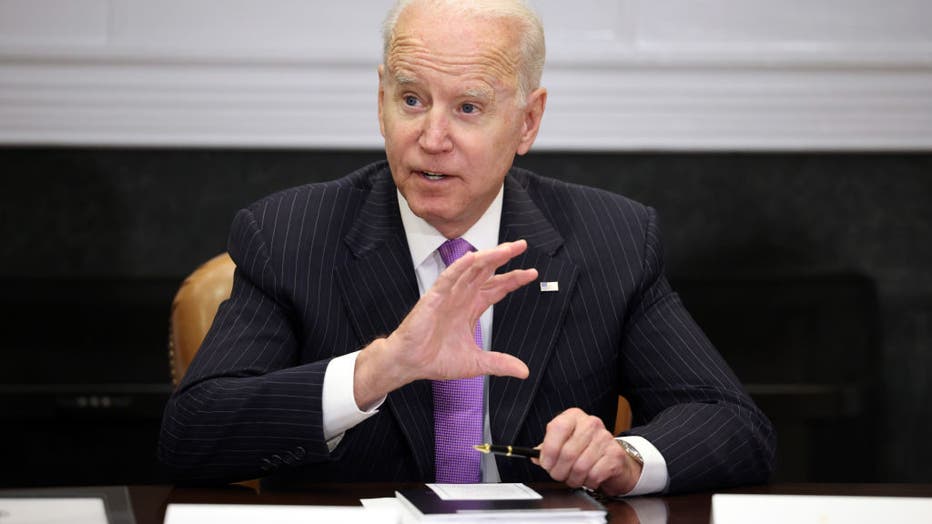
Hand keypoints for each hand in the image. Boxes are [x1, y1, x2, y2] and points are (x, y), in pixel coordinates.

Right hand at [354, 239, 537, 407]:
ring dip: (488, 257)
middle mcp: (462, 297)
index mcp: (471, 308)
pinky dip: (460, 266)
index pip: (496, 288)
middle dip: (504, 257)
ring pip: (471, 269)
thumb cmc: (436, 359)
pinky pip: (448, 278)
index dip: (514, 279)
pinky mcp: (434, 297)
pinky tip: (472, 257)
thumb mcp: (476, 363)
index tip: (532, 273)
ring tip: (506, 249)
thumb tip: (523, 371)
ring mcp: (448, 295)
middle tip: (521, 245)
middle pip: (486, 271)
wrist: (411, 363)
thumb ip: (499, 363)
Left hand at [535, 408, 642, 495]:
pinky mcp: (615, 455)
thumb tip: (534, 456)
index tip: (545, 463)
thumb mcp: (564, 443)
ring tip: (573, 477)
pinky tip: (588, 478)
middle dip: (559, 471)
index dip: (548, 450)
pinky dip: (588, 482)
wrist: (613, 459)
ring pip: (580, 467)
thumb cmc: (585, 450)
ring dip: (573, 478)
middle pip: (567, 453)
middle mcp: (590, 424)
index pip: (557, 428)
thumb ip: (548, 448)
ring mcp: (605, 438)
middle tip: (558, 475)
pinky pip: (594, 475)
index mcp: (574, 417)